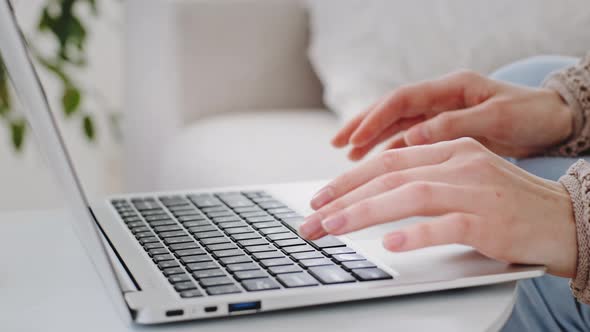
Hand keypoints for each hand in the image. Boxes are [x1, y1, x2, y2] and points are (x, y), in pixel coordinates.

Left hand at [299, 138, 576, 276]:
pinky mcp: (490, 220)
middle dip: (343, 199)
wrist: (564, 219)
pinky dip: (416, 234)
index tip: (320, 199)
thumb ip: (423, 179)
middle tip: (312, 222)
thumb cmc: (506, 204)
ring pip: (410, 196)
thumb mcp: (463, 179)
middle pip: (389, 176)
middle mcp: (459, 163)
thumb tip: (373, 195)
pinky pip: (447, 225)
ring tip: (333, 229)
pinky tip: (391, 245)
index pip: (387, 161)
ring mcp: (475, 191)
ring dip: (365, 214)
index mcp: (449, 149)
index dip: (348, 180)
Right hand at [333, 70, 572, 159]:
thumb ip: (454, 125)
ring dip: (372, 140)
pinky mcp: (445, 132)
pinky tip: (378, 164)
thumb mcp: (496, 118)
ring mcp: (441, 115)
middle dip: (361, 126)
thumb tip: (412, 137)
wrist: (554, 121)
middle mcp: (441, 99)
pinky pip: (410, 140)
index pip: (401, 100)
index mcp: (451, 88)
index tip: (353, 138)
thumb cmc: (530, 115)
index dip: (374, 118)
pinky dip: (391, 150)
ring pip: (396, 125)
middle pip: (391, 110)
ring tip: (348, 157)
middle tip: (337, 144)